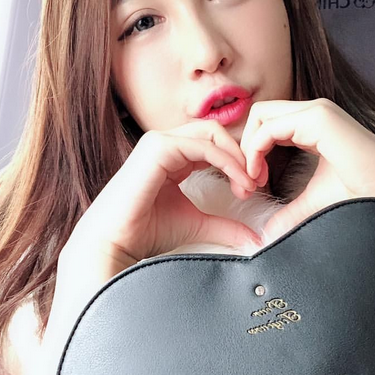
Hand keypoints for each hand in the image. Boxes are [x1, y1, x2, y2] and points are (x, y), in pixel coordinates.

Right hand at [63, 120, 261, 266]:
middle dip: (242, 154)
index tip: (254, 188)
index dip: (239, 162)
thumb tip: (254, 238)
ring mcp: (160, 142)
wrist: (116, 241)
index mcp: (173, 156)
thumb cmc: (146, 232)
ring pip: (213, 134)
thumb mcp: (197, 225)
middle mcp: (166, 143)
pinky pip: (204, 146)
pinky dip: (227, 161)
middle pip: (217, 133)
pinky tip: (238, 182)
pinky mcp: (159, 147)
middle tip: (258, 182)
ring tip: (250, 184)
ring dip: (237, 157)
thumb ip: (226, 226)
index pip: (215, 144)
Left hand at [239, 98, 374, 241]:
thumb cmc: (363, 195)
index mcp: (313, 124)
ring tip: (254, 181)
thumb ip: (289, 212)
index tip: (253, 185)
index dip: (252, 152)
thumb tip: (268, 233)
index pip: (267, 125)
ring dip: (248, 149)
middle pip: (258, 116)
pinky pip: (269, 127)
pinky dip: (256, 150)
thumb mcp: (314, 201)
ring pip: (259, 116)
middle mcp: (313, 112)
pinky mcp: (318, 119)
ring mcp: (316, 112)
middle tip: (247, 182)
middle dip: (244, 147)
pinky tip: (261, 176)